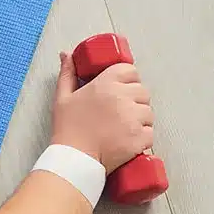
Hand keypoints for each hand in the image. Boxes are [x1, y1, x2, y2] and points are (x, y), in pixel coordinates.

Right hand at [50, 51, 154, 171]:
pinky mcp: (140, 138)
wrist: (74, 159)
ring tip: (126, 127)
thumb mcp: (63, 97)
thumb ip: (67, 73)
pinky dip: (144, 138)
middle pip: (143, 91)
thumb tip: (67, 55)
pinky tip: (130, 140)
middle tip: (123, 111)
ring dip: (141, 119)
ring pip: (149, 112)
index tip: (123, 88)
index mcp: (105, 83)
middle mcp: (122, 97)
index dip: (129, 79)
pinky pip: (151, 133)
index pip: (131, 71)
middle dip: (136, 100)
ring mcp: (133, 118)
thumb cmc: (68, 129)